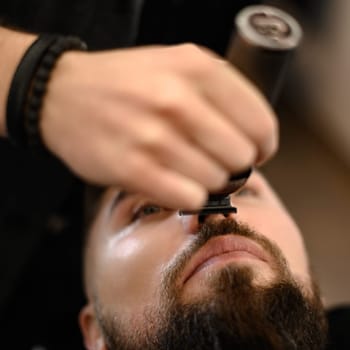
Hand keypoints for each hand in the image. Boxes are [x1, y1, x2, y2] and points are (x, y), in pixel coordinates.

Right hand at [40, 44, 277, 209]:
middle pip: (241, 157)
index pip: (260, 124)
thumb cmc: (126, 83)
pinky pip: (188, 198)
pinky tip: (175, 183)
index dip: (263, 146)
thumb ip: (221, 93)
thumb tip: (258, 137)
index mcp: (196, 68)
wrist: (62, 94)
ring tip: (187, 168)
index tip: (254, 152)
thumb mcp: (177, 65)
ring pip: (216, 181)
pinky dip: (188, 196)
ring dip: (207, 181)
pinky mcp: (131, 168)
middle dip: (233, 165)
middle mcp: (176, 99)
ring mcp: (152, 135)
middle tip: (213, 160)